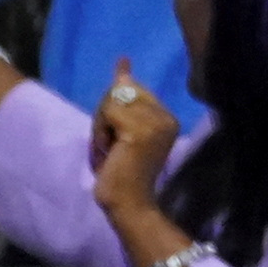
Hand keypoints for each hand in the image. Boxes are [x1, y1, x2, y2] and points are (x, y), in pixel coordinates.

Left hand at [93, 58, 185, 211]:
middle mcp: (167, 117)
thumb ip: (123, 100)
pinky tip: (106, 149)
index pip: (134, 88)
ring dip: (100, 123)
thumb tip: (123, 62)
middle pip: (123, 90)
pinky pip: (108, 112)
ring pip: (113, 99)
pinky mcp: (138, 131)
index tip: (115, 133)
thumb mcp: (124, 130)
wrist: (128, 203)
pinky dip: (99, 130)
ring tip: (108, 147)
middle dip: (105, 112)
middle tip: (108, 143)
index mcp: (168, 117)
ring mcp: (155, 123)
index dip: (114, 102)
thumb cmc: (122, 172)